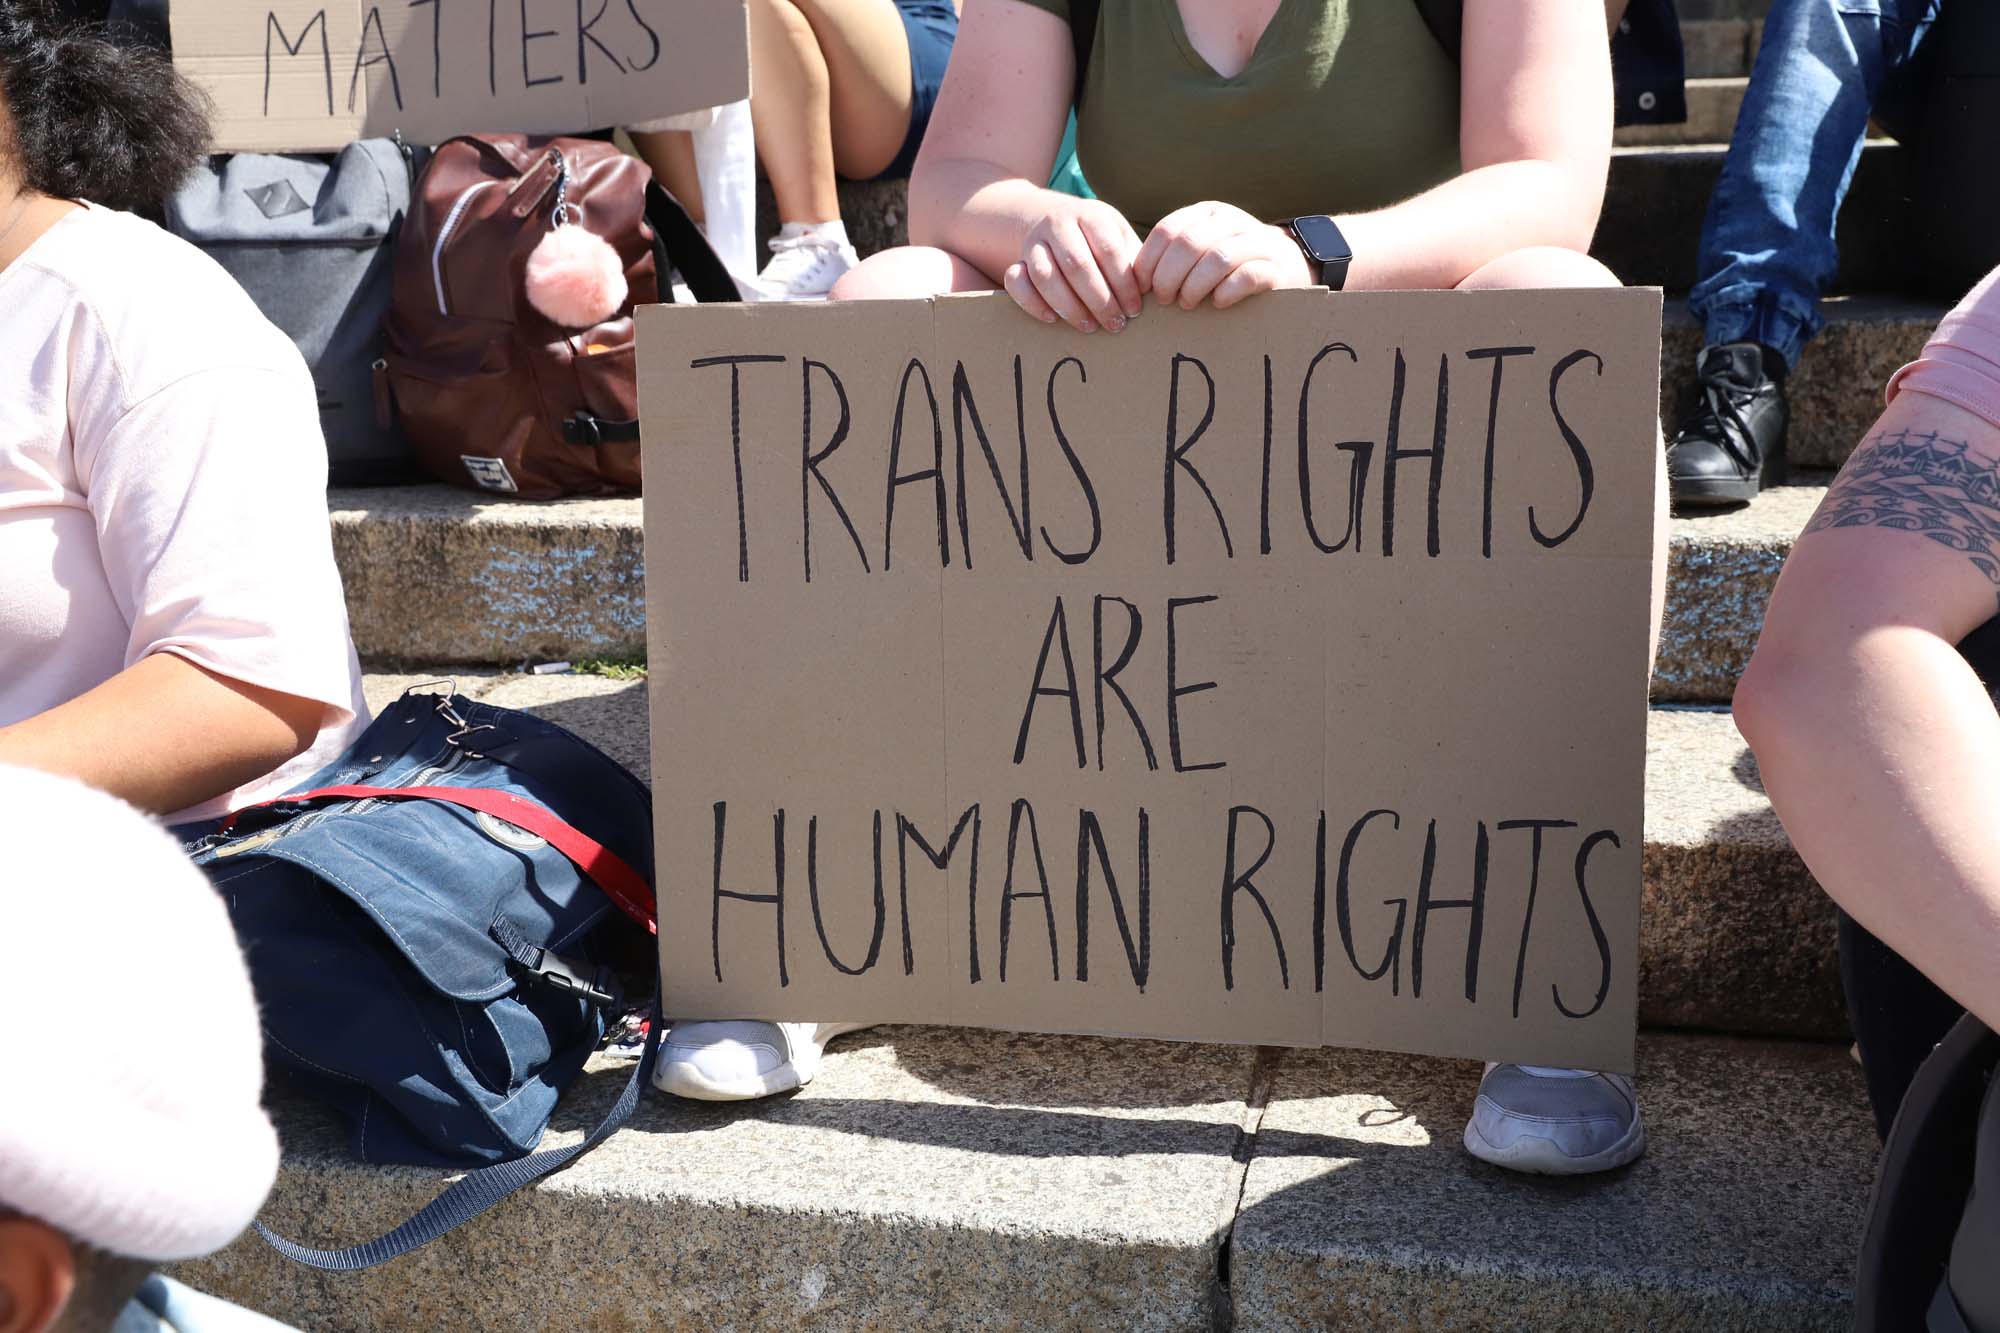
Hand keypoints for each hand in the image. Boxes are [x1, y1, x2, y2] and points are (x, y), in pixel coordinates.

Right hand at [1004, 196, 1144, 332]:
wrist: (1046, 215)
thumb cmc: (1094, 236)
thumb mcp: (1117, 234)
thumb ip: (1133, 259)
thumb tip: (1152, 292)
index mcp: (1091, 215)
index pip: (1109, 250)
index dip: (1123, 284)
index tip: (1134, 310)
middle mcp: (1059, 223)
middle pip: (1077, 265)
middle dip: (1099, 300)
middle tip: (1115, 325)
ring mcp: (1035, 241)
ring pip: (1045, 275)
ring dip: (1069, 306)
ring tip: (1089, 326)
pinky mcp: (1017, 259)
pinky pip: (1016, 282)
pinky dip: (1032, 303)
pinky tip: (1053, 319)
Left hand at [1135, 202, 1314, 309]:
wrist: (1289, 266)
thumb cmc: (1232, 265)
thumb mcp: (1201, 251)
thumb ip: (1173, 256)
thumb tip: (1132, 281)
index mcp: (1207, 214)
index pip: (1168, 230)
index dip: (1149, 261)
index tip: (1142, 288)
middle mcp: (1230, 221)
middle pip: (1188, 245)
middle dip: (1168, 277)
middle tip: (1163, 301)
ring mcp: (1255, 242)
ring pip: (1216, 259)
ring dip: (1194, 286)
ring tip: (1187, 304)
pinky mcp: (1274, 268)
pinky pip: (1246, 276)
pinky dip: (1226, 292)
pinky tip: (1217, 303)